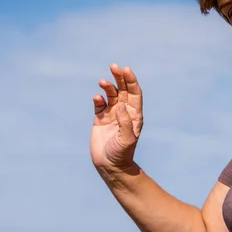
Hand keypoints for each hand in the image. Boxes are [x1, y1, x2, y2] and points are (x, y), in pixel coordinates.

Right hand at [90, 64, 142, 179]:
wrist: (110, 165)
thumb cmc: (122, 153)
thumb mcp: (127, 139)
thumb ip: (125, 122)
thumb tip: (120, 105)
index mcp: (134, 115)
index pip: (134, 93)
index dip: (131, 81)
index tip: (126, 70)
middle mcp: (124, 112)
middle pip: (123, 90)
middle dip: (119, 78)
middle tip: (114, 66)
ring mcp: (112, 115)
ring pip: (110, 95)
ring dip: (107, 86)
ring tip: (102, 81)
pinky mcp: (100, 119)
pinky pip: (99, 105)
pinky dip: (98, 99)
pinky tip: (96, 98)